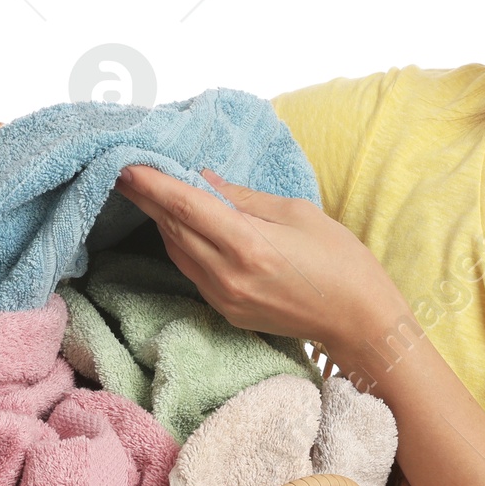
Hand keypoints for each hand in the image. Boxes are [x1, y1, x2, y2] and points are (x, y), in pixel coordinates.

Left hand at [114, 164, 405, 352]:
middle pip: (172, 228)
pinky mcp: (226, 311)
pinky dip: (181, 243)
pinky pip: (192, 270)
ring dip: (162, 220)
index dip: (150, 183)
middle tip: (127, 170)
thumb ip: (245, 198)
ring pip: (177, 250)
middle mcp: (227, 275)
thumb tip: (206, 179)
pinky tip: (180, 225)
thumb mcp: (298, 214)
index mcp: (248, 245)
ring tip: (150, 192)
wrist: (359, 322)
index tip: (125, 162)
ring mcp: (224, 298)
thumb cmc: (341, 262)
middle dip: (147, 197)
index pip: (184, 206)